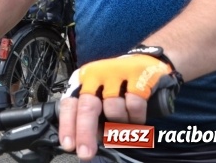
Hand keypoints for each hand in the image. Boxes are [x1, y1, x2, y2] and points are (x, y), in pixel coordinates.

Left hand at [59, 54, 179, 159]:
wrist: (147, 61)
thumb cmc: (117, 84)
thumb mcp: (99, 95)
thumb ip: (90, 115)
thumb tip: (85, 141)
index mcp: (81, 80)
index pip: (70, 104)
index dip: (67, 125)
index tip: (68, 145)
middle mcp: (95, 74)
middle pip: (87, 107)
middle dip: (85, 133)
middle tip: (85, 154)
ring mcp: (116, 73)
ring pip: (113, 109)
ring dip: (119, 125)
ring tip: (124, 124)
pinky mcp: (137, 75)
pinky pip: (134, 105)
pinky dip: (136, 117)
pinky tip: (137, 119)